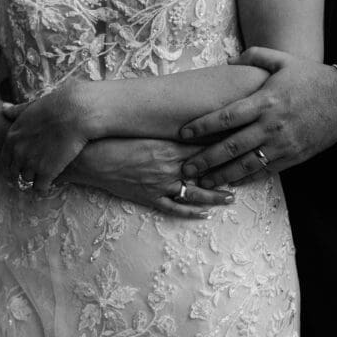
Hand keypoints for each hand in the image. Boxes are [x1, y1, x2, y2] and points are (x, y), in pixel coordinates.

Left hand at [1, 82, 96, 193]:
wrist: (74, 114)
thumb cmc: (55, 107)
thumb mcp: (30, 107)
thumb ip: (16, 111)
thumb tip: (4, 108)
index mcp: (12, 138)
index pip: (5, 159)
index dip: (11, 166)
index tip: (17, 169)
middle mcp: (18, 153)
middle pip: (14, 172)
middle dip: (20, 176)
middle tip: (30, 177)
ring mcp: (31, 164)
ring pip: (27, 180)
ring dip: (34, 180)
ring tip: (42, 179)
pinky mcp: (47, 172)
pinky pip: (40, 188)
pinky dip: (44, 188)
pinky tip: (50, 184)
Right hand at [63, 138, 234, 218]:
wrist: (89, 159)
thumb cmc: (112, 139)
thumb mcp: (143, 129)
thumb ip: (165, 128)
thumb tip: (185, 122)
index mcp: (168, 147)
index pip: (204, 146)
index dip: (224, 145)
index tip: (242, 142)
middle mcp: (169, 167)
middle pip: (206, 170)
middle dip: (227, 170)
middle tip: (247, 170)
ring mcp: (160, 185)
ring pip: (196, 192)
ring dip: (216, 195)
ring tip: (232, 196)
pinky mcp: (150, 198)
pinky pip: (174, 208)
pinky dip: (191, 212)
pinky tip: (205, 214)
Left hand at [179, 48, 336, 186]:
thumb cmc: (312, 78)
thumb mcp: (284, 60)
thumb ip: (254, 56)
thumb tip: (228, 62)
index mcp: (265, 101)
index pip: (226, 117)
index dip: (202, 126)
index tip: (183, 133)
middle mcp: (271, 126)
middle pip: (230, 147)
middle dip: (205, 160)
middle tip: (184, 169)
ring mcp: (282, 145)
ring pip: (245, 165)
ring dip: (221, 175)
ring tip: (202, 182)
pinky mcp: (293, 157)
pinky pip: (265, 172)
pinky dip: (246, 179)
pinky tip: (230, 183)